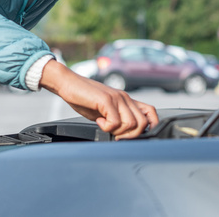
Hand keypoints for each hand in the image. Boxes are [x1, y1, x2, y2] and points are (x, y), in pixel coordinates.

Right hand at [39, 59, 158, 138]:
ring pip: (131, 124)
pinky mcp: (106, 100)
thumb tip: (123, 135)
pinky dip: (107, 127)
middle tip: (115, 134)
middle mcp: (124, 98)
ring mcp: (116, 98)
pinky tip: (98, 121)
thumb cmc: (83, 98)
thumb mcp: (104, 110)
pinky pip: (115, 122)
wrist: (68, 83)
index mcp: (126, 100)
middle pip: (143, 123)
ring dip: (118, 131)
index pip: (150, 112)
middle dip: (130, 135)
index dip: (151, 126)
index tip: (135, 136)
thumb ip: (116, 119)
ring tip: (105, 125)